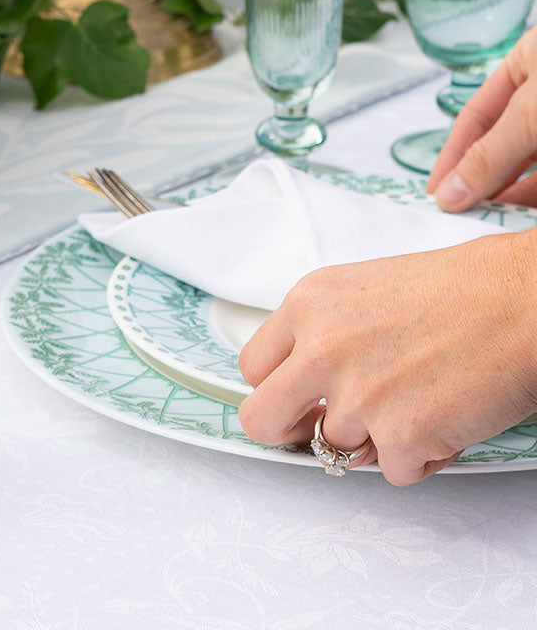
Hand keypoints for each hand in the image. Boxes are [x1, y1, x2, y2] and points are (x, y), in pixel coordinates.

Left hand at [238, 228, 536, 484]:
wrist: (521, 301)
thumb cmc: (458, 291)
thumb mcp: (360, 291)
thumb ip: (321, 332)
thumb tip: (301, 381)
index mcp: (305, 305)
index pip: (253, 367)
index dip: (277, 389)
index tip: (296, 398)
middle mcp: (319, 349)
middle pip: (262, 420)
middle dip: (289, 433)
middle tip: (323, 430)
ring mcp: (356, 397)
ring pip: (338, 449)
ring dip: (376, 439)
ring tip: (418, 400)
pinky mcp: (399, 437)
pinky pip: (395, 471)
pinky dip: (422, 457)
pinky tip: (446, 417)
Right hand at [428, 26, 536, 210]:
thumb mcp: (532, 113)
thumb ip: (490, 155)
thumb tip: (448, 194)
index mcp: (530, 60)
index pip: (478, 115)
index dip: (455, 156)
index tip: (439, 194)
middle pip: (507, 142)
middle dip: (485, 180)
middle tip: (466, 215)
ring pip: (533, 162)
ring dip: (514, 193)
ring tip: (495, 221)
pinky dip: (536, 196)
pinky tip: (524, 214)